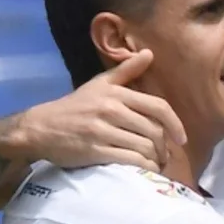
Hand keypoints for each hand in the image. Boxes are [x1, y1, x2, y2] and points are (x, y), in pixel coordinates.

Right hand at [22, 49, 186, 171]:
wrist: (41, 128)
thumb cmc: (74, 107)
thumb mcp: (99, 84)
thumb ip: (126, 71)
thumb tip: (149, 53)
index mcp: (116, 93)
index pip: (158, 107)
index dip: (175, 124)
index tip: (181, 139)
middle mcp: (111, 110)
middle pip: (153, 131)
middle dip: (164, 148)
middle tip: (164, 156)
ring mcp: (103, 131)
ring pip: (143, 147)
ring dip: (154, 160)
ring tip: (154, 165)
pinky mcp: (95, 151)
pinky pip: (130, 161)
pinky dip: (142, 168)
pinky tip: (143, 170)